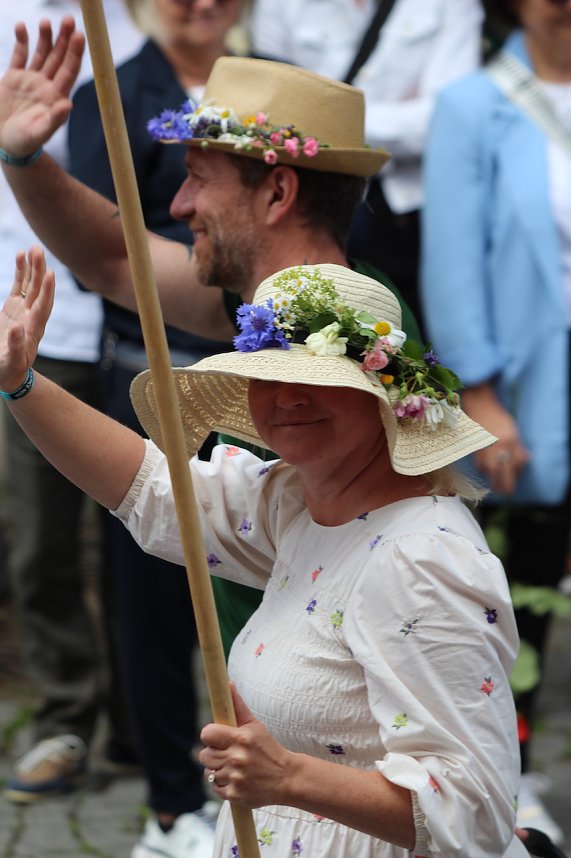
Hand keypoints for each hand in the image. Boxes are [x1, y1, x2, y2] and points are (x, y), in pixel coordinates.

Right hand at [0, 17, 83, 157]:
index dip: (74, 54)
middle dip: (64, 39)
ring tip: (46, 22)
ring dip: (45, 37)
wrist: (5, 144)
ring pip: (41, 54)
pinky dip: (21, 41)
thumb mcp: (39, 133)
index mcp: (56, 97)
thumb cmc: (25, 143)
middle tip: (68, 19)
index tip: (79, 36)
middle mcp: (46, 86)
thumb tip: (68, 104)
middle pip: (58, 58)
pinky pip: (19, 55)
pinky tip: (22, 27)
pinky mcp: (14, 78)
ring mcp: (31, 80)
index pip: (69, 71)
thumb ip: (54, 120)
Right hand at [0, 247, 54, 391]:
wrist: (8, 372)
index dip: (47, 291)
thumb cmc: (9, 370)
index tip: (50, 275)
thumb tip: (17, 329)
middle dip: (39, 271)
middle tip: (39, 251)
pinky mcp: (14, 307)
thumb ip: (15, 346)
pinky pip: (18, 286)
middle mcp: (32, 316)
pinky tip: (20, 255)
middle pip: (39, 291)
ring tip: (33, 249)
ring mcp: (24, 310)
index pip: (43, 307)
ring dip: (33, 267)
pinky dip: (20, 271)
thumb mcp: (11, 361)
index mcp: (34, 330)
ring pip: (31, 285)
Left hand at [199, 683, 294, 807]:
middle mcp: (236, 758)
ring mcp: (235, 778)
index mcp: (241, 739)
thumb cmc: (268, 748)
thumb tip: (229, 683)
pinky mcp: (234, 795)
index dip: (210, 735)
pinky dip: (221, 784)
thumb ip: (238, 707)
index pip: (207, 733)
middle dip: (213, 753)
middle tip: (226, 753)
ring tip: (232, 767)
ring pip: (208, 772)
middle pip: (204, 755)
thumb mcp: (255, 726)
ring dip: (217, 769)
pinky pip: (214, 787)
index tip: (217, 738)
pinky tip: (235, 779)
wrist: (286, 778)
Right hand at [462, 383, 529, 494]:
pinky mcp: (474, 447)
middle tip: (503, 491)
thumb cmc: (499, 418)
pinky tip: (486, 469)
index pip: (513, 465)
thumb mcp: (513, 432)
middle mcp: (497, 445)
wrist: (480, 407)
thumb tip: (525, 461)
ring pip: (488, 469)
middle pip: (499, 471)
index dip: (512, 479)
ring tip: (495, 482)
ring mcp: (484, 447)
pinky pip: (479, 463)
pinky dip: (483, 469)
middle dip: (501, 484)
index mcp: (509, 441)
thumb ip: (519, 447)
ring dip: (492, 477)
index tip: (511, 489)